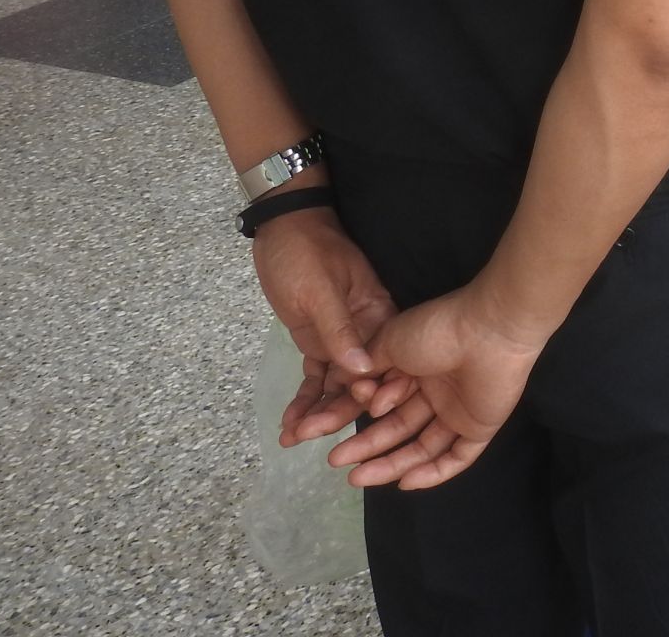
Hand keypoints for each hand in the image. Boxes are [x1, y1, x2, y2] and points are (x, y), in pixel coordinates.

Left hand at [253, 204, 402, 446]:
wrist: (282, 230)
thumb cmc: (306, 253)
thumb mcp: (321, 289)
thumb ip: (340, 330)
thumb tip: (362, 372)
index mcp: (379, 315)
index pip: (386, 361)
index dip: (376, 390)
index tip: (360, 413)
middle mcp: (367, 334)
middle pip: (360, 382)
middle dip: (337, 411)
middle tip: (308, 435)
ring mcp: (342, 341)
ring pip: (336, 387)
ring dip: (316, 413)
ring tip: (291, 438)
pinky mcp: (318, 345)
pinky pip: (316, 379)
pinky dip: (304, 401)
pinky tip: (289, 424)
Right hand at [329, 286, 548, 490]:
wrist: (488, 330)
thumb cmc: (436, 331)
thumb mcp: (391, 341)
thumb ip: (369, 366)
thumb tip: (349, 385)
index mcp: (417, 368)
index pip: (384, 402)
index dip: (358, 415)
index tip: (333, 420)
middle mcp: (438, 392)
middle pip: (398, 429)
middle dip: (366, 447)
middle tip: (335, 460)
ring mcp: (460, 412)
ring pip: (423, 448)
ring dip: (390, 465)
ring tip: (357, 478)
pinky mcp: (481, 428)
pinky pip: (457, 458)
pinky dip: (433, 473)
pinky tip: (405, 482)